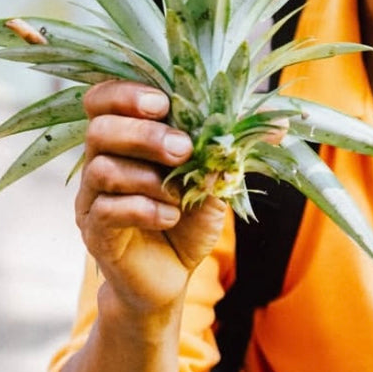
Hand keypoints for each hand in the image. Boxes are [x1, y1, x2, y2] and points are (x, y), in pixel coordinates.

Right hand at [75, 80, 226, 315]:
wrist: (169, 278)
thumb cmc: (186, 225)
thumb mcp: (216, 183)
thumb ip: (233, 151)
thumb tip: (279, 124)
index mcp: (124, 141)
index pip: (103, 99)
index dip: (127, 93)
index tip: (163, 103)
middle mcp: (100, 163)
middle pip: (100, 128)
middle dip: (145, 135)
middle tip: (182, 151)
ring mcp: (92, 198)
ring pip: (102, 168)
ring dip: (148, 177)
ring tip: (179, 196)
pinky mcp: (94, 231)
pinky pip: (108, 209)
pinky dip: (144, 210)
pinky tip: (170, 218)